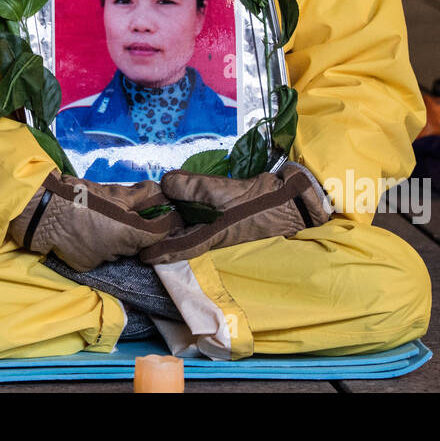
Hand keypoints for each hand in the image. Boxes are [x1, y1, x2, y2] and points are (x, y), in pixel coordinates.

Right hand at [8, 171, 183, 271]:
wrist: (42, 212)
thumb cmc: (77, 196)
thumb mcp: (111, 191)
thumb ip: (138, 195)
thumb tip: (158, 193)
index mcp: (125, 232)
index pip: (157, 235)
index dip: (164, 225)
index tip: (165, 216)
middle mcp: (116, 252)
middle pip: (137, 244)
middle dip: (137, 231)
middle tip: (129, 214)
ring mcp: (99, 261)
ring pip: (118, 251)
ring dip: (118, 240)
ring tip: (104, 222)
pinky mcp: (85, 266)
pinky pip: (100, 257)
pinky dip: (99, 247)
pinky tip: (89, 233)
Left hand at [139, 162, 332, 265]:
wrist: (297, 201)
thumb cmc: (262, 203)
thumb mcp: (226, 192)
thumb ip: (195, 188)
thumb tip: (165, 184)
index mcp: (213, 236)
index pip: (180, 248)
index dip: (161, 253)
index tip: (143, 257)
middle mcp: (216, 234)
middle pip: (185, 236)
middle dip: (166, 234)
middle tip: (145, 226)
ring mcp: (224, 225)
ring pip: (195, 226)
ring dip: (179, 220)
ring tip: (160, 211)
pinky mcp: (232, 214)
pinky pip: (205, 215)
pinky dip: (193, 208)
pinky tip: (186, 198)